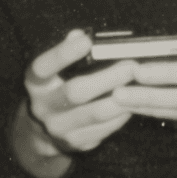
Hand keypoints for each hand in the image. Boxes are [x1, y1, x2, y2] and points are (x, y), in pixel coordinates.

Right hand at [22, 28, 135, 153]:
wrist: (43, 131)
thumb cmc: (56, 88)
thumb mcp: (53, 70)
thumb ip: (66, 52)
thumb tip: (79, 34)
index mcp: (35, 83)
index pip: (44, 67)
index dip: (63, 53)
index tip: (86, 40)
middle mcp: (43, 107)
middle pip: (76, 92)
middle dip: (107, 78)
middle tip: (131, 66)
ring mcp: (59, 128)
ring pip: (95, 114)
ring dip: (121, 98)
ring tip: (140, 84)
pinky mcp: (76, 142)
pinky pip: (104, 129)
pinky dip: (121, 115)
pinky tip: (134, 102)